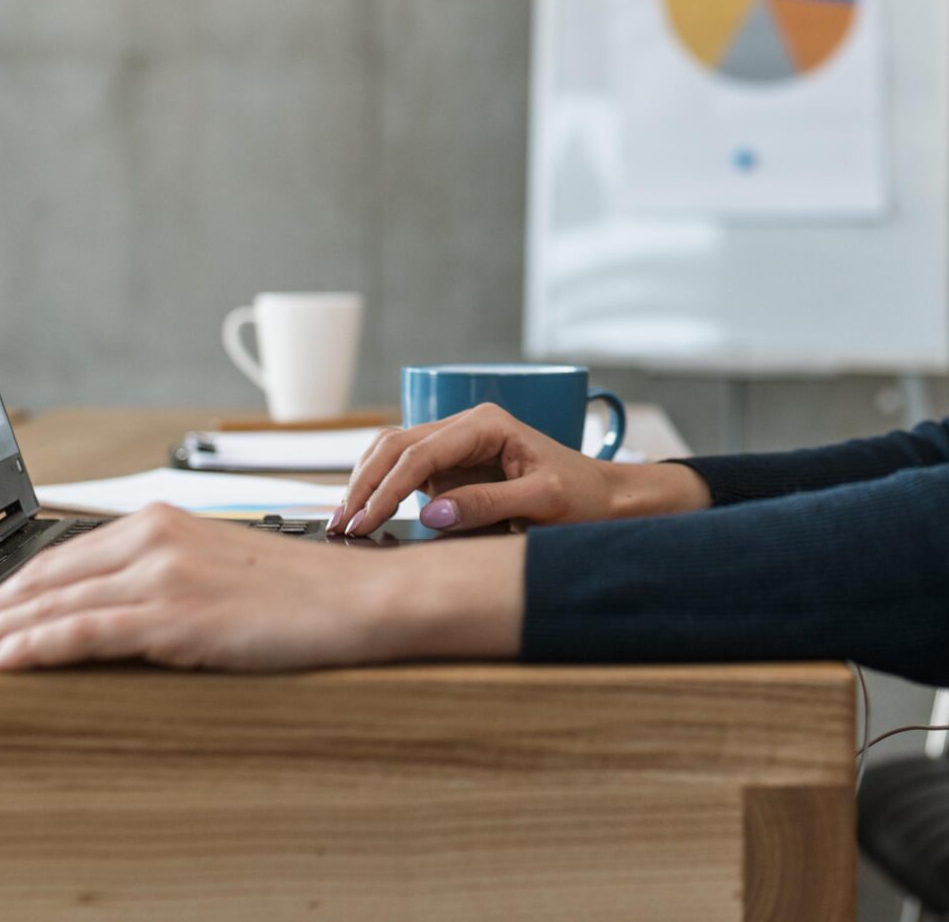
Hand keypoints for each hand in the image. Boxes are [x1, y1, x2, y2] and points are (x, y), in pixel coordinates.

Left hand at [0, 502, 516, 672]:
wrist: (362, 597)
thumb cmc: (301, 594)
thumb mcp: (218, 576)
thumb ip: (158, 585)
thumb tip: (104, 618)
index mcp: (161, 522)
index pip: (59, 560)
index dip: (0, 592)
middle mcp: (155, 537)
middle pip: (40, 578)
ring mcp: (163, 572)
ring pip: (50, 604)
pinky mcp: (175, 611)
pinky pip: (84, 630)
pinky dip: (32, 646)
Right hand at [332, 402, 704, 536]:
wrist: (606, 499)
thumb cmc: (583, 496)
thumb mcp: (543, 502)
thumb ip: (488, 504)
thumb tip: (432, 512)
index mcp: (486, 424)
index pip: (421, 452)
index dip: (387, 488)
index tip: (365, 521)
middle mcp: (466, 426)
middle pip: (396, 445)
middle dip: (365, 484)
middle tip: (342, 525)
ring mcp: (457, 445)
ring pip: (393, 452)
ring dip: (366, 483)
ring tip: (344, 521)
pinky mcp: (454, 467)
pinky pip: (405, 470)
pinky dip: (380, 488)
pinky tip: (366, 513)